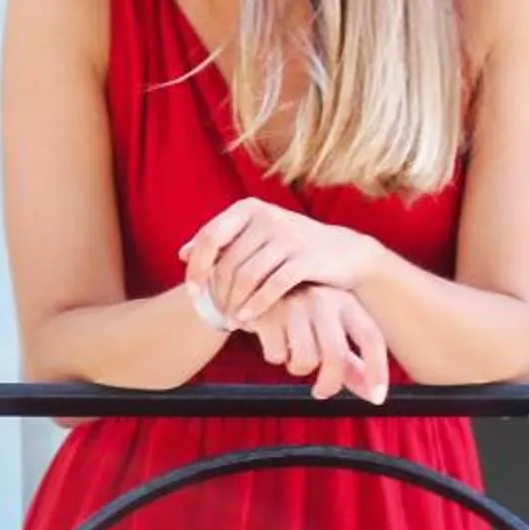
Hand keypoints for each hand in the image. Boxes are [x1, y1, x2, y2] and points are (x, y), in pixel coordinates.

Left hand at [180, 199, 380, 329]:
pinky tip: (248, 321)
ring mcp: (288, 236)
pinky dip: (256, 306)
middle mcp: (267, 217)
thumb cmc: (293, 248)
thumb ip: (223, 242)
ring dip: (235, 303)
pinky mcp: (306, 258)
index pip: (210, 237)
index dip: (196, 266)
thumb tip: (182, 253)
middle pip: (228, 262)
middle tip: (217, 314)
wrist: (345, 253)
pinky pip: (272, 286)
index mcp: (249, 208)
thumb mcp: (258, 236)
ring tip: (232, 321)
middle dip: (219, 293)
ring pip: (247, 276)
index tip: (192, 292)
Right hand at [249, 284, 391, 403]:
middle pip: (336, 355)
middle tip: (321, 392)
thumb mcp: (328, 329)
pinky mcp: (267, 314)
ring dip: (297, 368)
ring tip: (291, 352)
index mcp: (345, 302)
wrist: (253, 285)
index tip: (377, 398)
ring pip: (305, 360)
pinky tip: (272, 339)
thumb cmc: (299, 314)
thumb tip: (372, 396)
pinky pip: (277, 356)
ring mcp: (295, 305)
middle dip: (330, 383)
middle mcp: (323, 299)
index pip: (370, 336)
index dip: (377, 369)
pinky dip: (275, 356)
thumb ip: (349, 362)